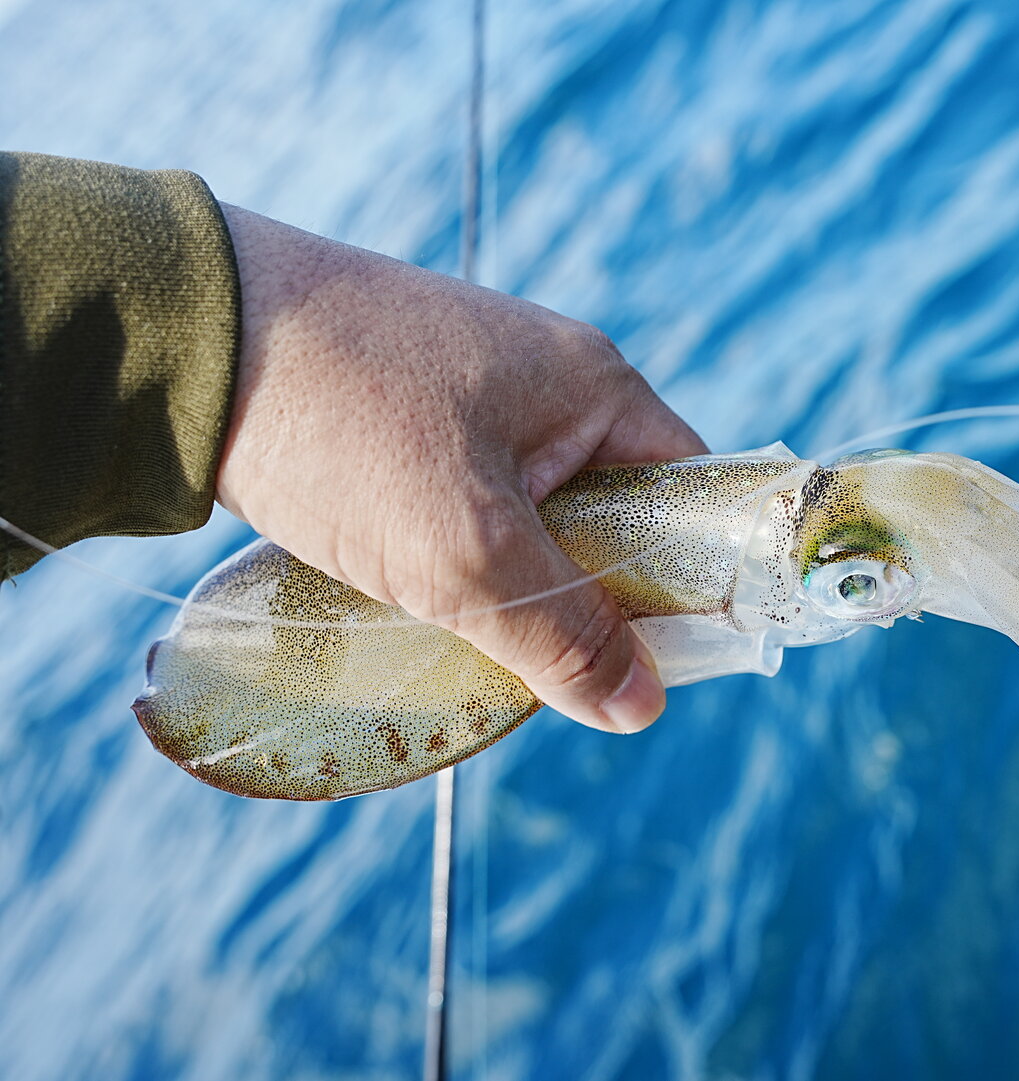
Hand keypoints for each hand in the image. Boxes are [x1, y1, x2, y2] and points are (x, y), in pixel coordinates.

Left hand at [215, 206, 706, 733]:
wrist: (177, 333)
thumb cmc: (343, 425)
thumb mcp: (466, 550)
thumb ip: (562, 633)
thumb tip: (642, 705)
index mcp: (594, 385)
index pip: (689, 494)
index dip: (690, 582)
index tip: (657, 661)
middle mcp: (544, 378)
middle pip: (609, 516)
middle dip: (582, 599)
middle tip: (545, 668)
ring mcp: (468, 390)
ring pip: (525, 517)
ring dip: (504, 586)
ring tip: (462, 639)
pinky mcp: (398, 410)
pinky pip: (458, 503)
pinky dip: (445, 558)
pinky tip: (405, 598)